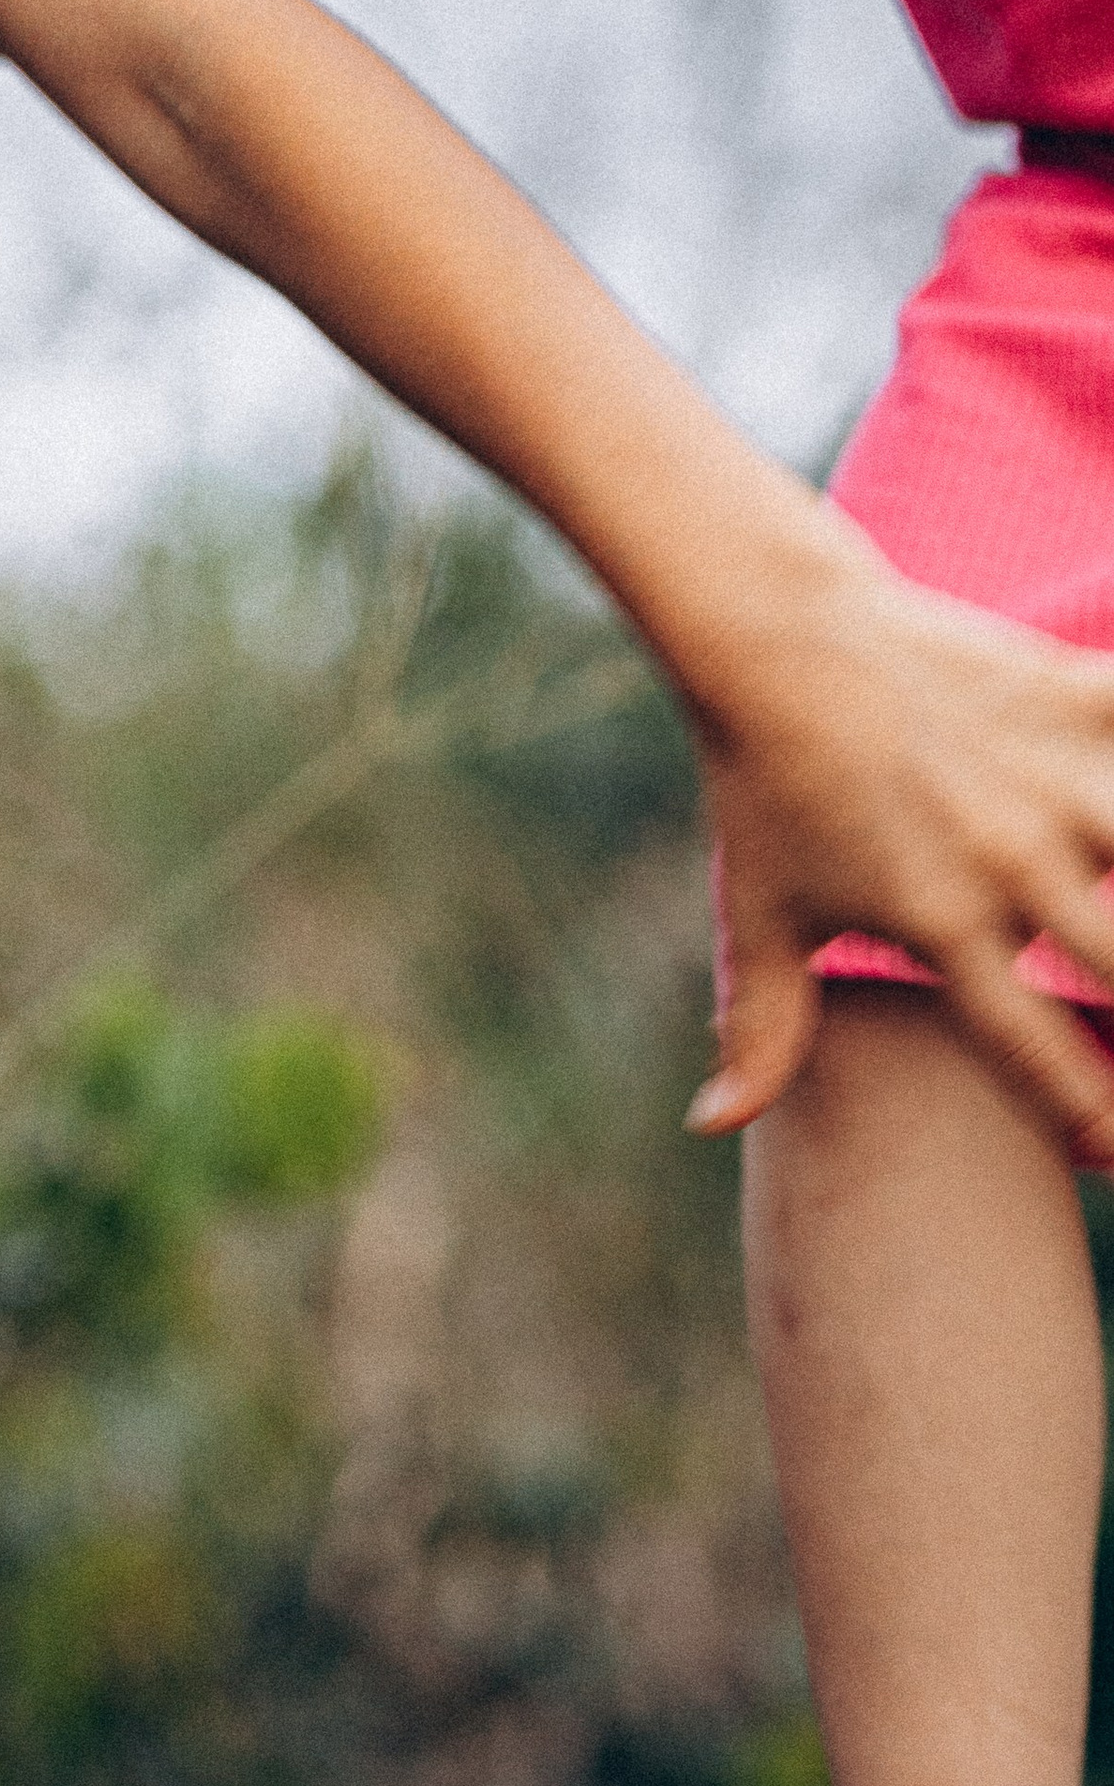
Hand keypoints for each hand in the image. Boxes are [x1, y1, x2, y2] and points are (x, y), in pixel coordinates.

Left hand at [691, 560, 1113, 1160]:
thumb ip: (761, 1030)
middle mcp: (1015, 860)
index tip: (1107, 1150)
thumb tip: (712, 1125)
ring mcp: (1056, 775)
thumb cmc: (763, 783)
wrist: (774, 636)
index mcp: (943, 923)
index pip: (1039, 1053)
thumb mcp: (759, 915)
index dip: (1092, 1117)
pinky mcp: (1079, 695)